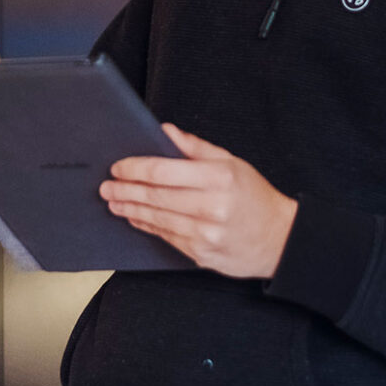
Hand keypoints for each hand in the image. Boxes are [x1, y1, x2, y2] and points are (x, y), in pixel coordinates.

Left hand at [101, 124, 298, 278]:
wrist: (279, 239)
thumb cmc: (254, 197)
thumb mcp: (232, 163)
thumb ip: (196, 147)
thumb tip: (165, 131)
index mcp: (219, 178)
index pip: (164, 171)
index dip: (136, 168)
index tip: (119, 167)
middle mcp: (212, 207)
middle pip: (156, 196)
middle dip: (126, 190)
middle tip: (107, 186)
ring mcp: (206, 234)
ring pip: (157, 219)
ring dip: (130, 209)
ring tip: (114, 202)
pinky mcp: (201, 254)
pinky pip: (166, 237)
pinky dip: (147, 226)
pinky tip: (135, 218)